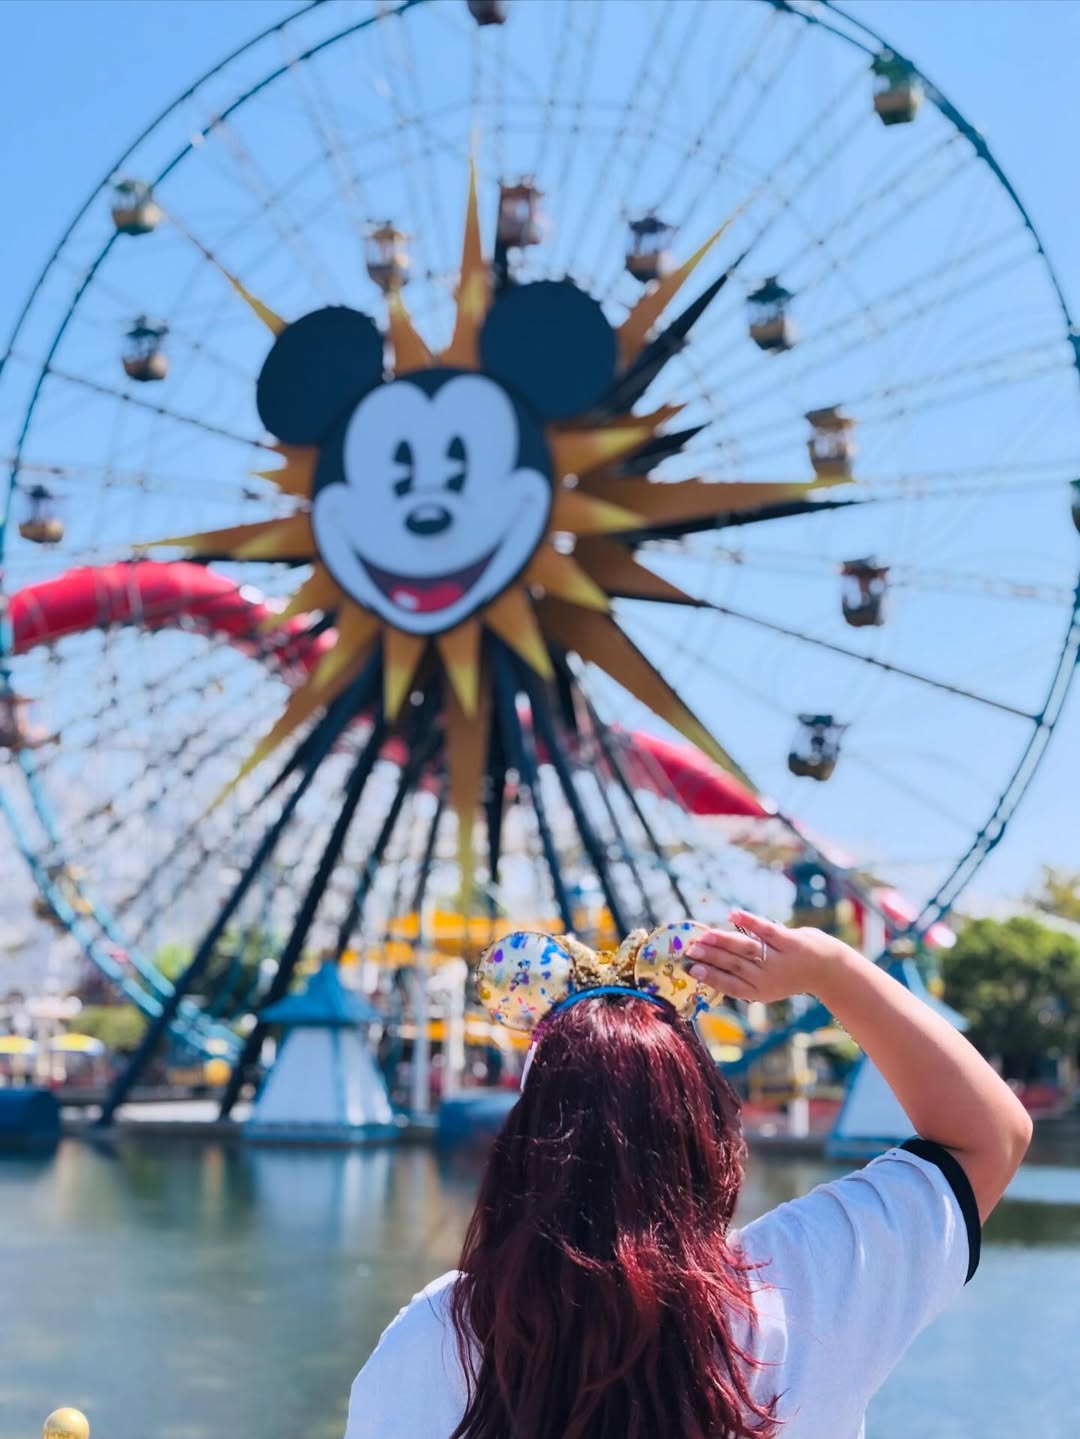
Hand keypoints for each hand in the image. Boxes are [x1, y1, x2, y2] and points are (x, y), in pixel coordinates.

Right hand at [687, 909, 851, 1004]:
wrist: (828, 970)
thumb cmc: (789, 974)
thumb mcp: (767, 984)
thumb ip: (743, 977)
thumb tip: (708, 965)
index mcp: (760, 990)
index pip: (730, 985)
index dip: (710, 977)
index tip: (692, 969)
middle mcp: (769, 977)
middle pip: (735, 966)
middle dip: (711, 957)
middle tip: (691, 950)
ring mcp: (780, 959)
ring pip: (746, 948)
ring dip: (723, 941)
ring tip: (704, 936)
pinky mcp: (791, 941)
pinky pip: (766, 930)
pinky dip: (749, 922)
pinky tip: (732, 914)